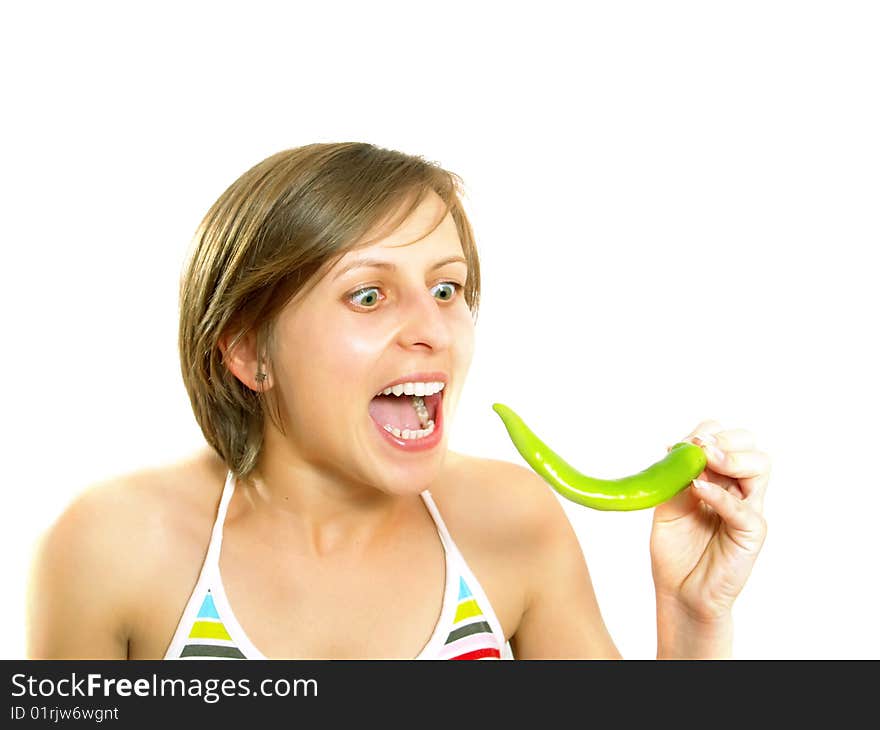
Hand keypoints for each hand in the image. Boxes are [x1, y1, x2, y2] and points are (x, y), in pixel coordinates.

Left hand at [650, 420, 769, 621]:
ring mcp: (748, 509)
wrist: (680, 591)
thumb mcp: (667, 504)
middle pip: (750, 446)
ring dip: (731, 458)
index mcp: (718, 478)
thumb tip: (679, 447)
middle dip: (725, 440)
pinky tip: (699, 489)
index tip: (683, 442)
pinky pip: (743, 507)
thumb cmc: (675, 549)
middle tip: (699, 447)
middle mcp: (737, 489)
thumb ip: (677, 478)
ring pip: (760, 467)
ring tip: (706, 460)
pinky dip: (720, 494)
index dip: (708, 434)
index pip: (726, 440)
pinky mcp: (751, 533)